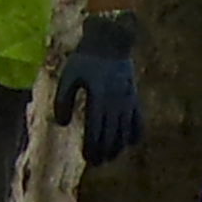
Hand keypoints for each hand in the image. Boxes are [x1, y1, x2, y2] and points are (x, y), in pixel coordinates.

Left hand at [56, 8, 144, 168]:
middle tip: (96, 161)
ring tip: (109, 157)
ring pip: (126, 132)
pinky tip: (128, 143)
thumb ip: (62, 100)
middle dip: (104, 151)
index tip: (86, 156)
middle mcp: (116, 102)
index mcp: (99, 97)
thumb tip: (61, 124)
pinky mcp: (135, 97)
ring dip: (118, 147)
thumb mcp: (68, 76)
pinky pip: (140, 121)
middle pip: (111, 136)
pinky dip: (135, 134)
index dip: (92, 146)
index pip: (96, 130)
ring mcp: (128, 101)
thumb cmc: (86, 59)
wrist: (111, 40)